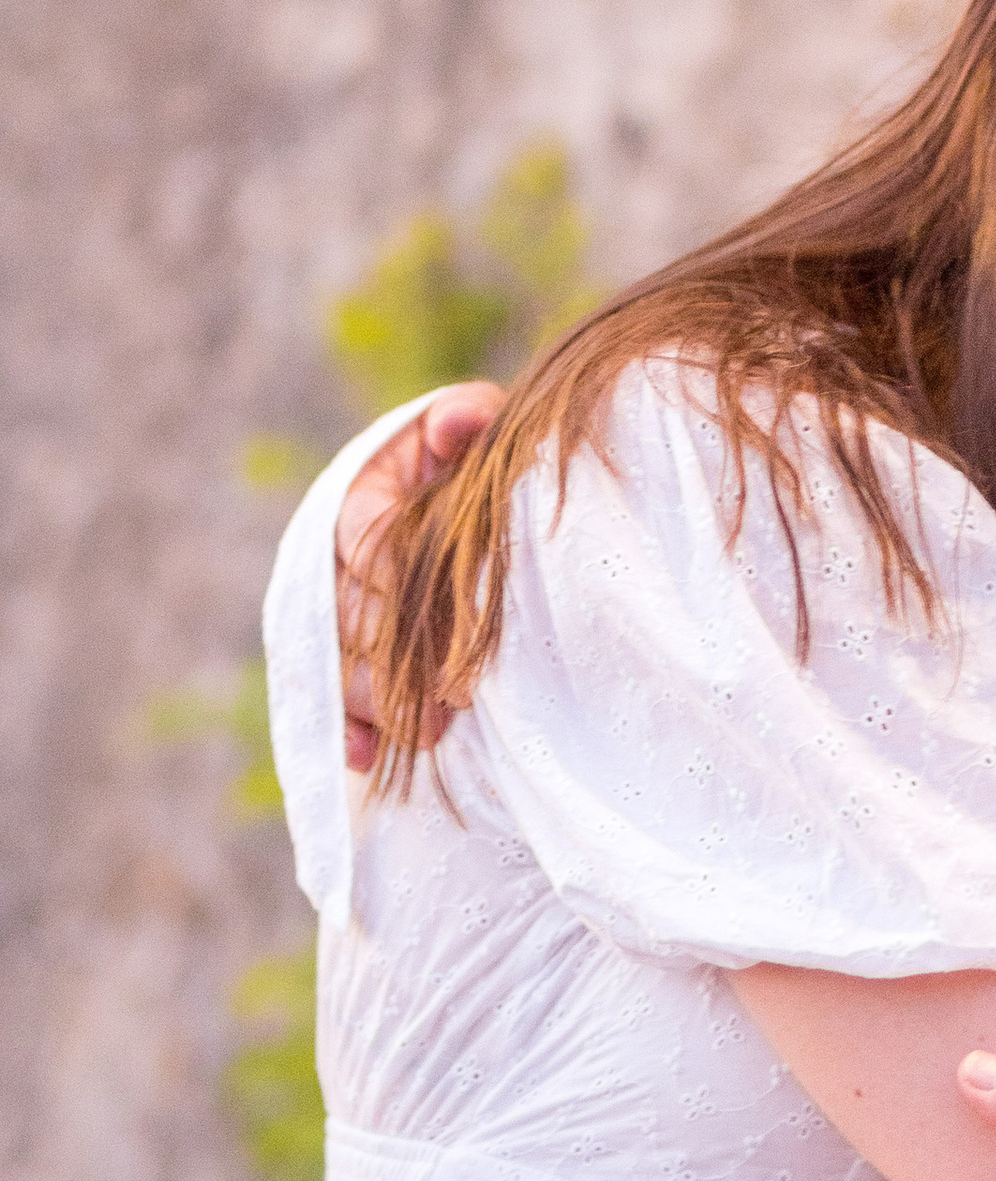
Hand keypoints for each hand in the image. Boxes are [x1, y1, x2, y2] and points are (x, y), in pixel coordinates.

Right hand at [337, 380, 505, 770]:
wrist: (468, 498)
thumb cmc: (475, 458)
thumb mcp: (473, 429)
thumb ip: (466, 421)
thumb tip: (462, 421)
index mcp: (360, 500)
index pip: (366, 546)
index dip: (395, 589)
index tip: (437, 626)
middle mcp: (338, 560)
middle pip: (348, 617)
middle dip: (389, 663)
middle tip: (439, 706)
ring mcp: (343, 612)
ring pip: (338, 662)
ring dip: (374, 704)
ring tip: (421, 735)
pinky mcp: (355, 655)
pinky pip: (336, 695)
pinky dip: (349, 729)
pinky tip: (365, 759)